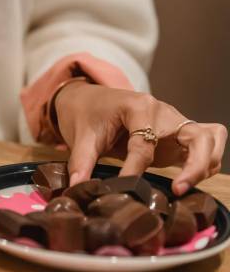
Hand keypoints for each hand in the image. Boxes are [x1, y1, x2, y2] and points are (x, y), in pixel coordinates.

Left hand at [55, 82, 226, 195]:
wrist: (86, 98)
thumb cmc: (85, 114)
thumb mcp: (80, 137)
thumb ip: (81, 162)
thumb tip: (78, 188)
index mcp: (139, 106)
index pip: (145, 143)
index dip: (134, 169)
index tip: (125, 188)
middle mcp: (163, 111)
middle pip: (197, 136)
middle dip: (195, 165)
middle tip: (178, 189)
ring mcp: (174, 121)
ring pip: (209, 139)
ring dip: (204, 164)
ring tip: (182, 188)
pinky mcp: (177, 134)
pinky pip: (206, 142)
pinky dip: (206, 160)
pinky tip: (188, 179)